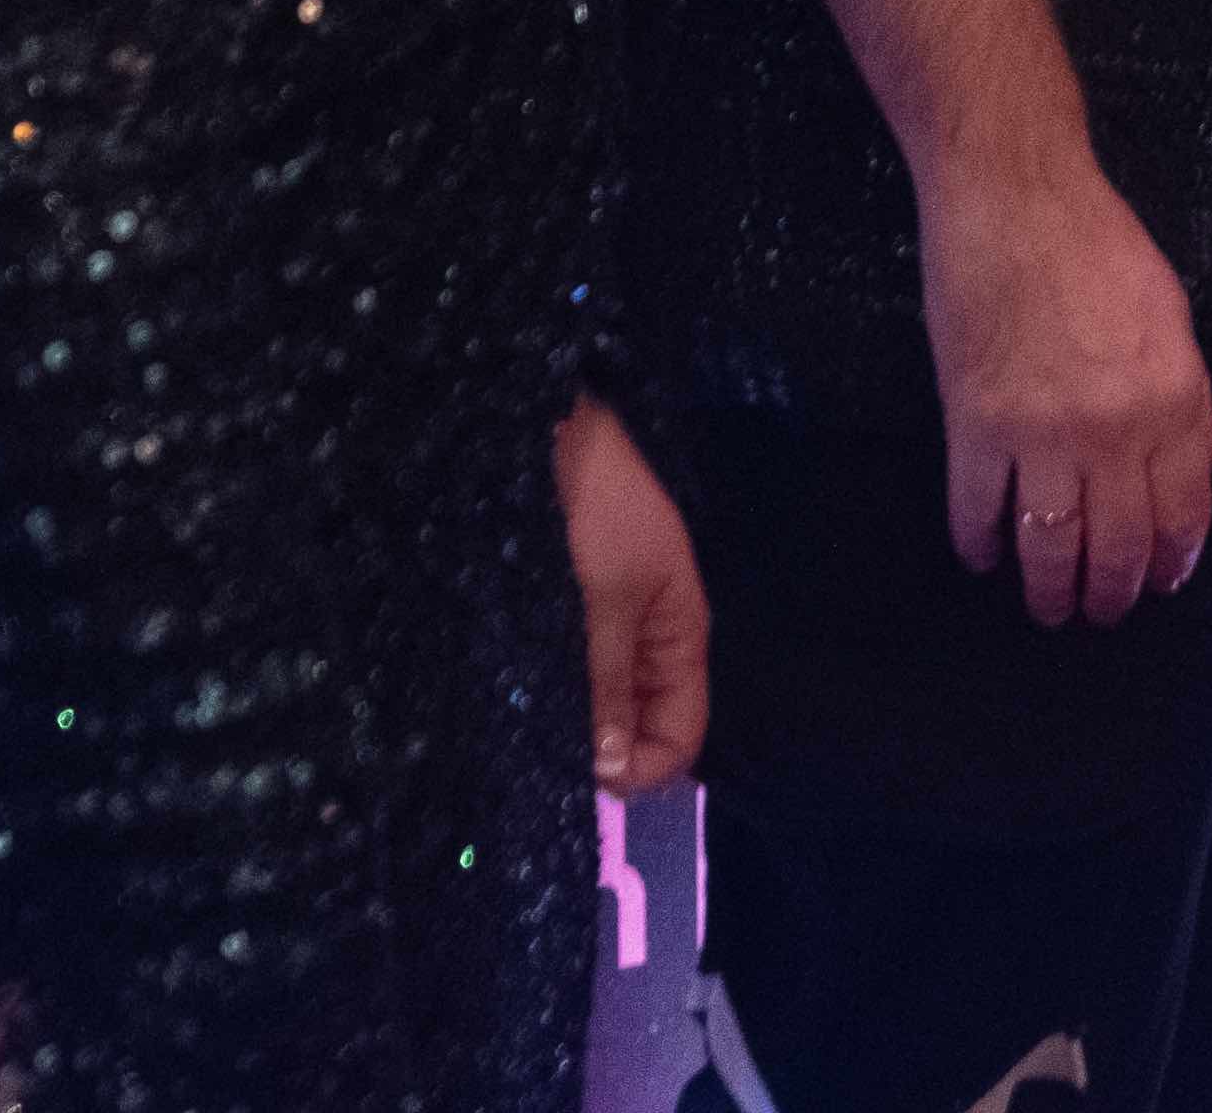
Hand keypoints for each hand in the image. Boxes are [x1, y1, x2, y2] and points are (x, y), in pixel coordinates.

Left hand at [555, 397, 707, 798]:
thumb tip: (614, 770)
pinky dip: (560, 698)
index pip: (683, 734)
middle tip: (553, 763)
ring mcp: (615, 633)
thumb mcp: (609, 597)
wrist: (574, 432)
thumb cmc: (604, 509)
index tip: (592, 780)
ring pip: (609, 709)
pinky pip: (580, 678)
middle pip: (646, 730)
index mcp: (681, 639)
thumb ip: (610, 683)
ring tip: (536, 737)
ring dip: (580, 729)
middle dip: (610, 756)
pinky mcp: (579, 619)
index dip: (647, 769)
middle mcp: (653, 647)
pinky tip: (528, 704)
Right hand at [917, 152, 1211, 625]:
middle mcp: (1115, 432)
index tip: (1162, 581)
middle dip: (1112, 594)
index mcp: (1174, 401)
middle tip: (1101, 611)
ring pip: (1050, 548)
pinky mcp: (975, 425)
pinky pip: (978, 512)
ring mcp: (1042, 434)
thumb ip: (1195, 400)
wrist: (1015, 199)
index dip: (1174, 560)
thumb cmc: (1100, 245)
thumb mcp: (1172, 317)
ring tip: (1048, 606)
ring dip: (1050, 591)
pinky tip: (984, 557)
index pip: (1185, 512)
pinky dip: (980, 546)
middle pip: (1119, 546)